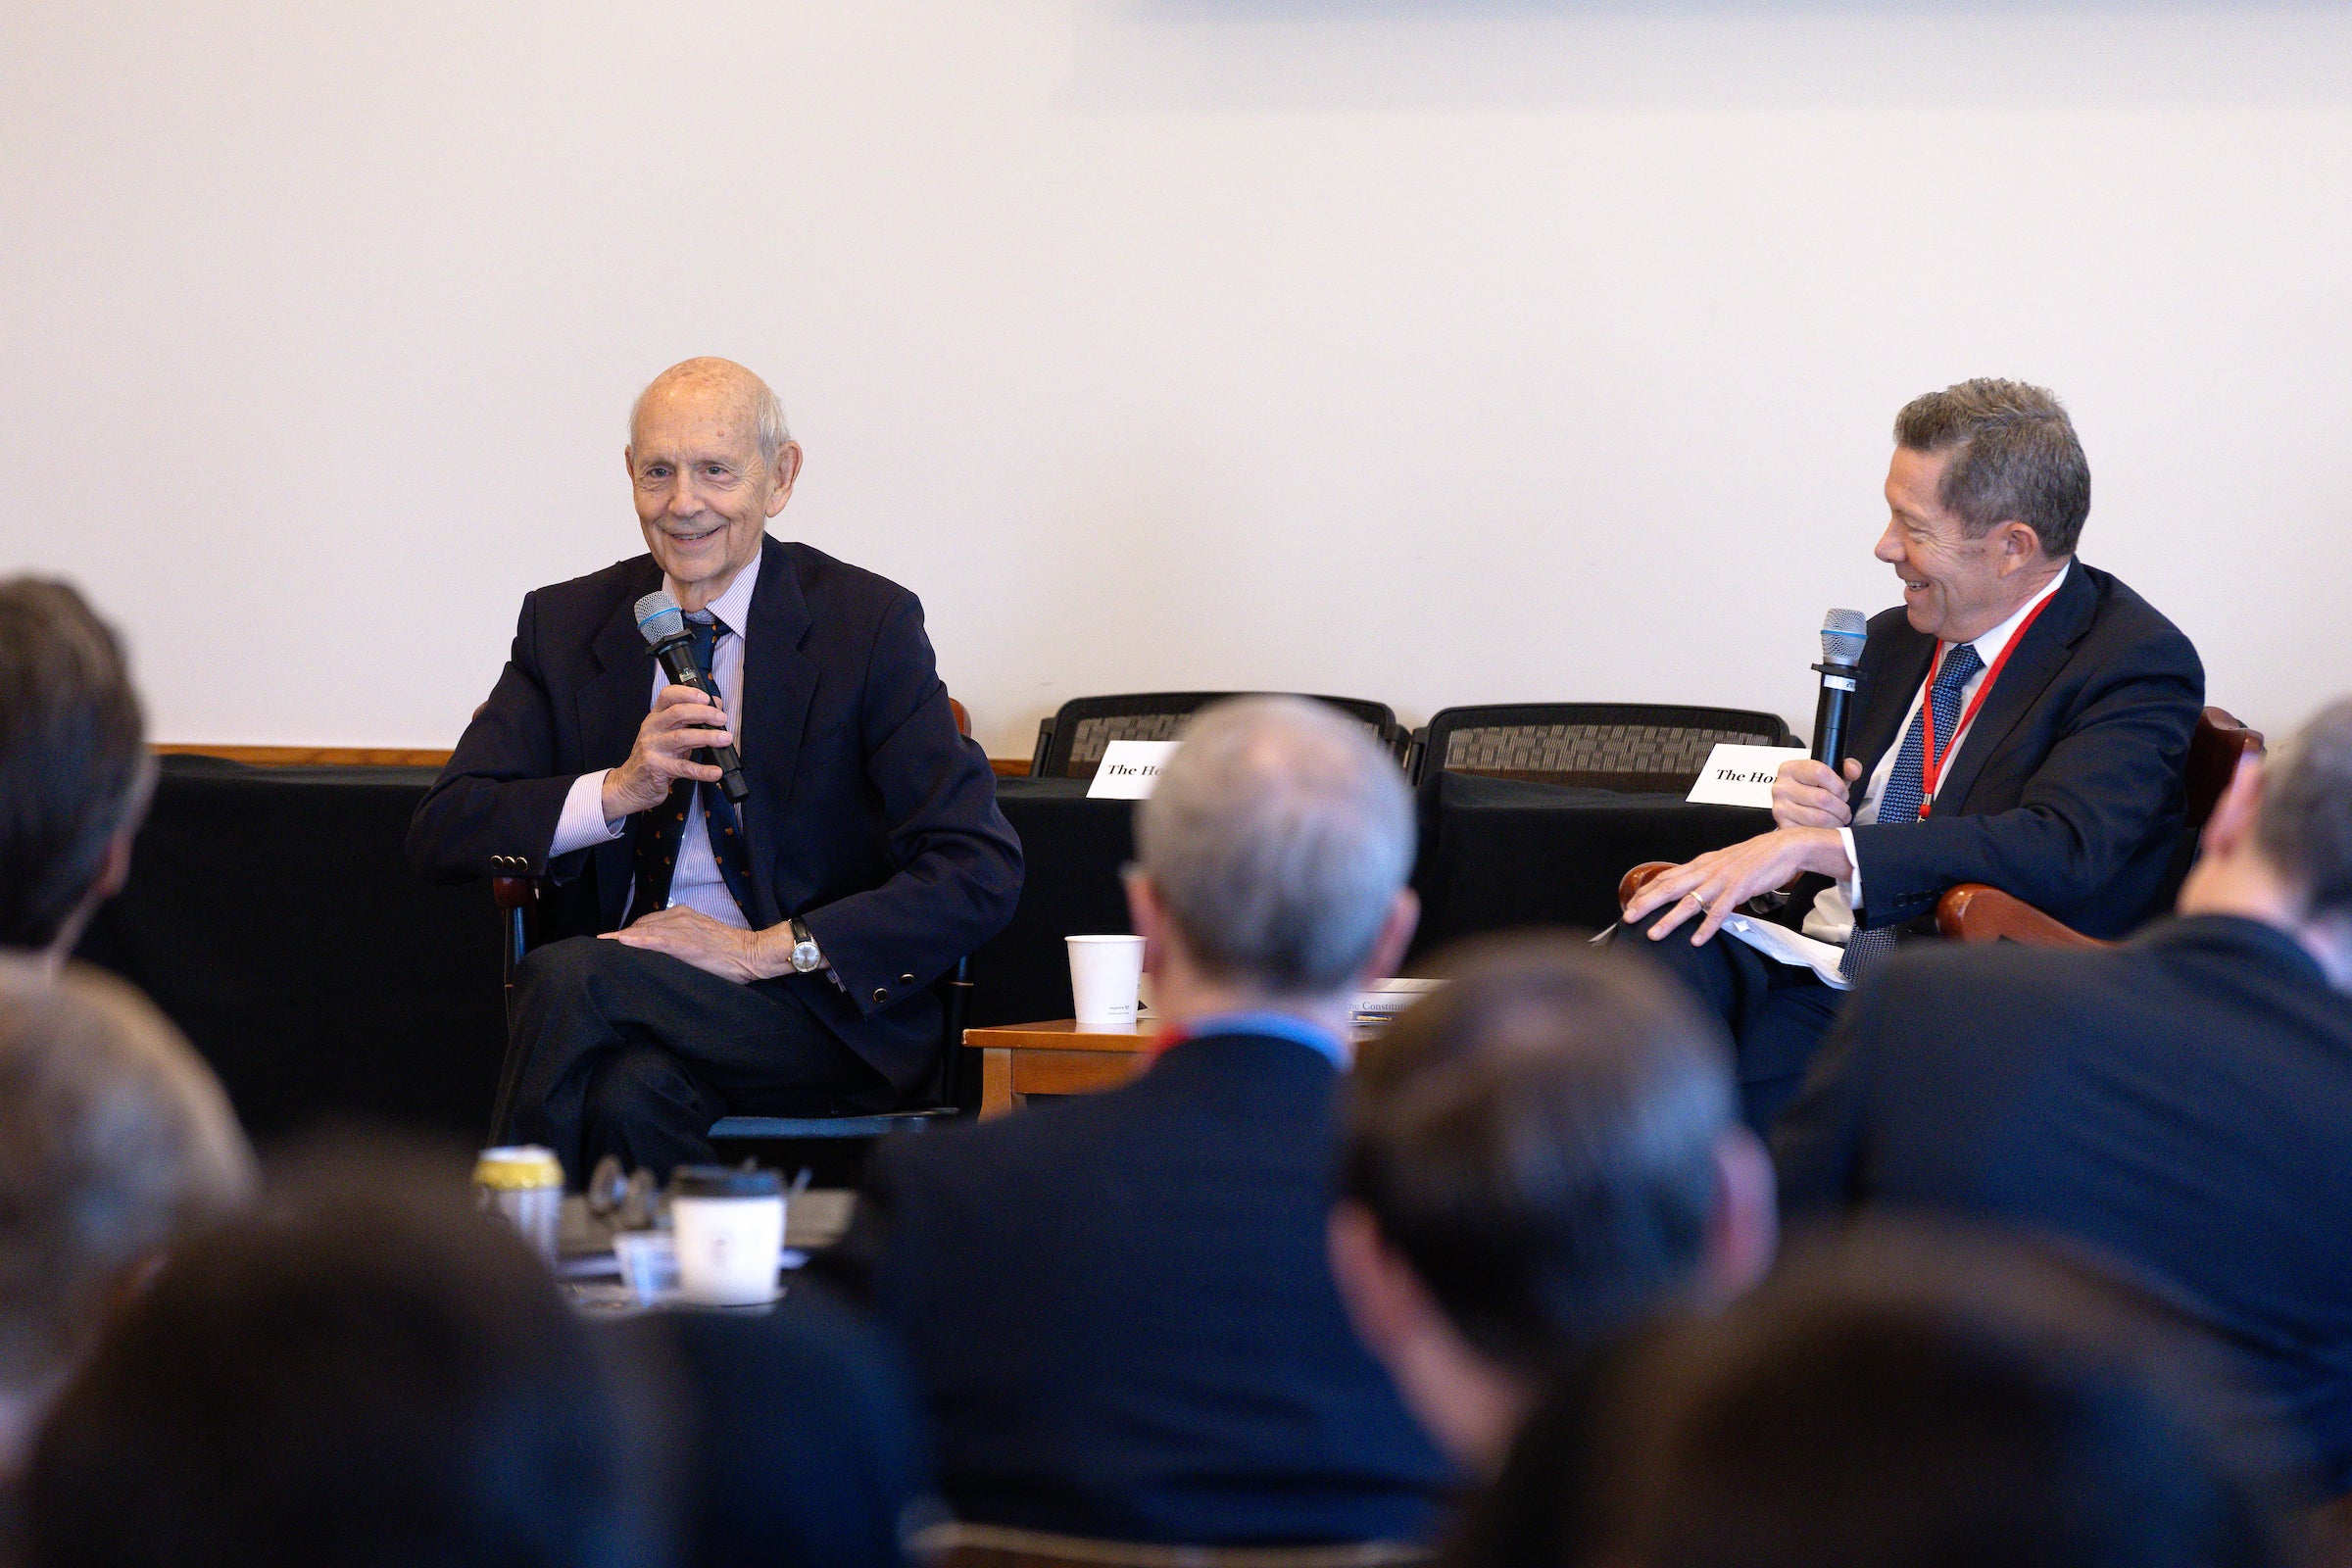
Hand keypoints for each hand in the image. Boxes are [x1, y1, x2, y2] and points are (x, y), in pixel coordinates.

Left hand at [600, 906, 771, 982]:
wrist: (751, 953)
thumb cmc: (730, 952)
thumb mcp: (700, 942)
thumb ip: (680, 942)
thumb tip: (660, 953)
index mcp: (683, 915)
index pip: (648, 922)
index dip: (629, 932)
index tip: (612, 941)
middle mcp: (680, 916)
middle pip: (641, 924)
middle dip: (622, 936)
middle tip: (605, 947)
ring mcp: (682, 928)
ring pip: (644, 930)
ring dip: (622, 938)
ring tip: (603, 944)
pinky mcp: (685, 943)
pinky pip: (656, 940)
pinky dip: (637, 940)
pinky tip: (621, 942)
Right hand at [602, 685, 734, 823]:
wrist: (631, 784)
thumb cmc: (655, 757)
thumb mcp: (670, 734)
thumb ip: (691, 720)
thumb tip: (716, 705)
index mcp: (655, 717)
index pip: (668, 696)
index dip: (687, 693)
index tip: (706, 698)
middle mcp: (652, 729)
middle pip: (678, 713)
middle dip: (704, 713)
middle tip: (722, 719)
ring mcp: (653, 748)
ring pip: (682, 737)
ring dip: (707, 737)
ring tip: (725, 739)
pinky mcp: (657, 768)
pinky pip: (683, 768)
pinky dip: (702, 770)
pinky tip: (716, 771)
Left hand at [1621, 827, 1852, 945]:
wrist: (1784, 848)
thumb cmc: (1754, 858)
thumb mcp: (1722, 864)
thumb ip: (1704, 876)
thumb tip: (1687, 889)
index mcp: (1700, 864)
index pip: (1666, 877)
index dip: (1646, 891)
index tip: (1629, 904)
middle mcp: (1706, 870)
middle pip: (1669, 887)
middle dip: (1646, 904)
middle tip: (1627, 918)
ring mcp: (1722, 879)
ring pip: (1689, 901)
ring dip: (1669, 919)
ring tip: (1654, 934)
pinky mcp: (1740, 888)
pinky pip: (1720, 910)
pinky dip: (1707, 926)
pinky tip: (1697, 940)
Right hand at [1772, 757, 1862, 829]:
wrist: (1798, 809)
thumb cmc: (1814, 792)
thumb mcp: (1832, 776)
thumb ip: (1847, 768)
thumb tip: (1853, 770)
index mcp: (1791, 769)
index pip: (1820, 772)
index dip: (1838, 786)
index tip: (1842, 793)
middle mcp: (1782, 787)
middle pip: (1822, 798)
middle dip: (1841, 808)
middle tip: (1843, 810)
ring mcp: (1780, 808)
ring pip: (1820, 818)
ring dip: (1836, 821)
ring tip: (1837, 819)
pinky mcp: (1784, 826)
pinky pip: (1813, 832)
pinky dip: (1826, 833)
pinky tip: (1826, 828)